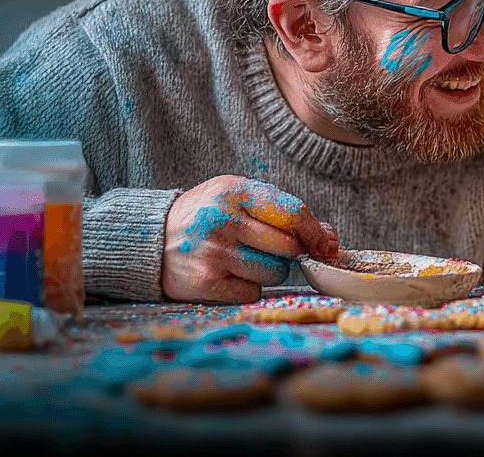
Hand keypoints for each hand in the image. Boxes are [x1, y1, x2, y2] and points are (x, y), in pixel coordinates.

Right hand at [162, 175, 337, 302]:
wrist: (152, 239)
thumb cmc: (207, 216)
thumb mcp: (238, 198)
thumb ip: (282, 212)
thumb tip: (331, 239)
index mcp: (233, 191)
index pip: (292, 213)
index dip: (315, 231)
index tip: (325, 243)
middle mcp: (223, 220)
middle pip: (288, 247)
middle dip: (291, 253)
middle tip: (273, 249)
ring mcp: (214, 254)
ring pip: (275, 273)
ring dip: (270, 271)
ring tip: (245, 258)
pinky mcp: (207, 283)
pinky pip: (253, 292)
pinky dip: (249, 287)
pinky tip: (229, 274)